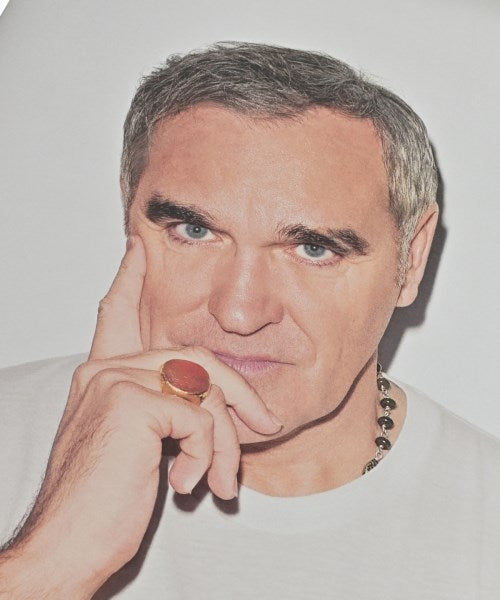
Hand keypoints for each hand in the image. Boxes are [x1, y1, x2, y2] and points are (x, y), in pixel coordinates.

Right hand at [0, 236, 280, 598]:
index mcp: (101, 377)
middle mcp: (105, 370)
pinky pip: (201, 418)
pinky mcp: (132, 402)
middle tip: (267, 424)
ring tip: (222, 479)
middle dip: (238, 394)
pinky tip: (185, 483)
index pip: (116, 314)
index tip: (139, 249)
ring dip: (226, 440)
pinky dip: (207, 455)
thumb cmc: (100, 505)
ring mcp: (116, 381)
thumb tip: (212, 406)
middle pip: (197, 357)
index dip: (130, 280)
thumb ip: (162, 415)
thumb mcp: (135, 449)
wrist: (67, 546)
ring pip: (207, 389)